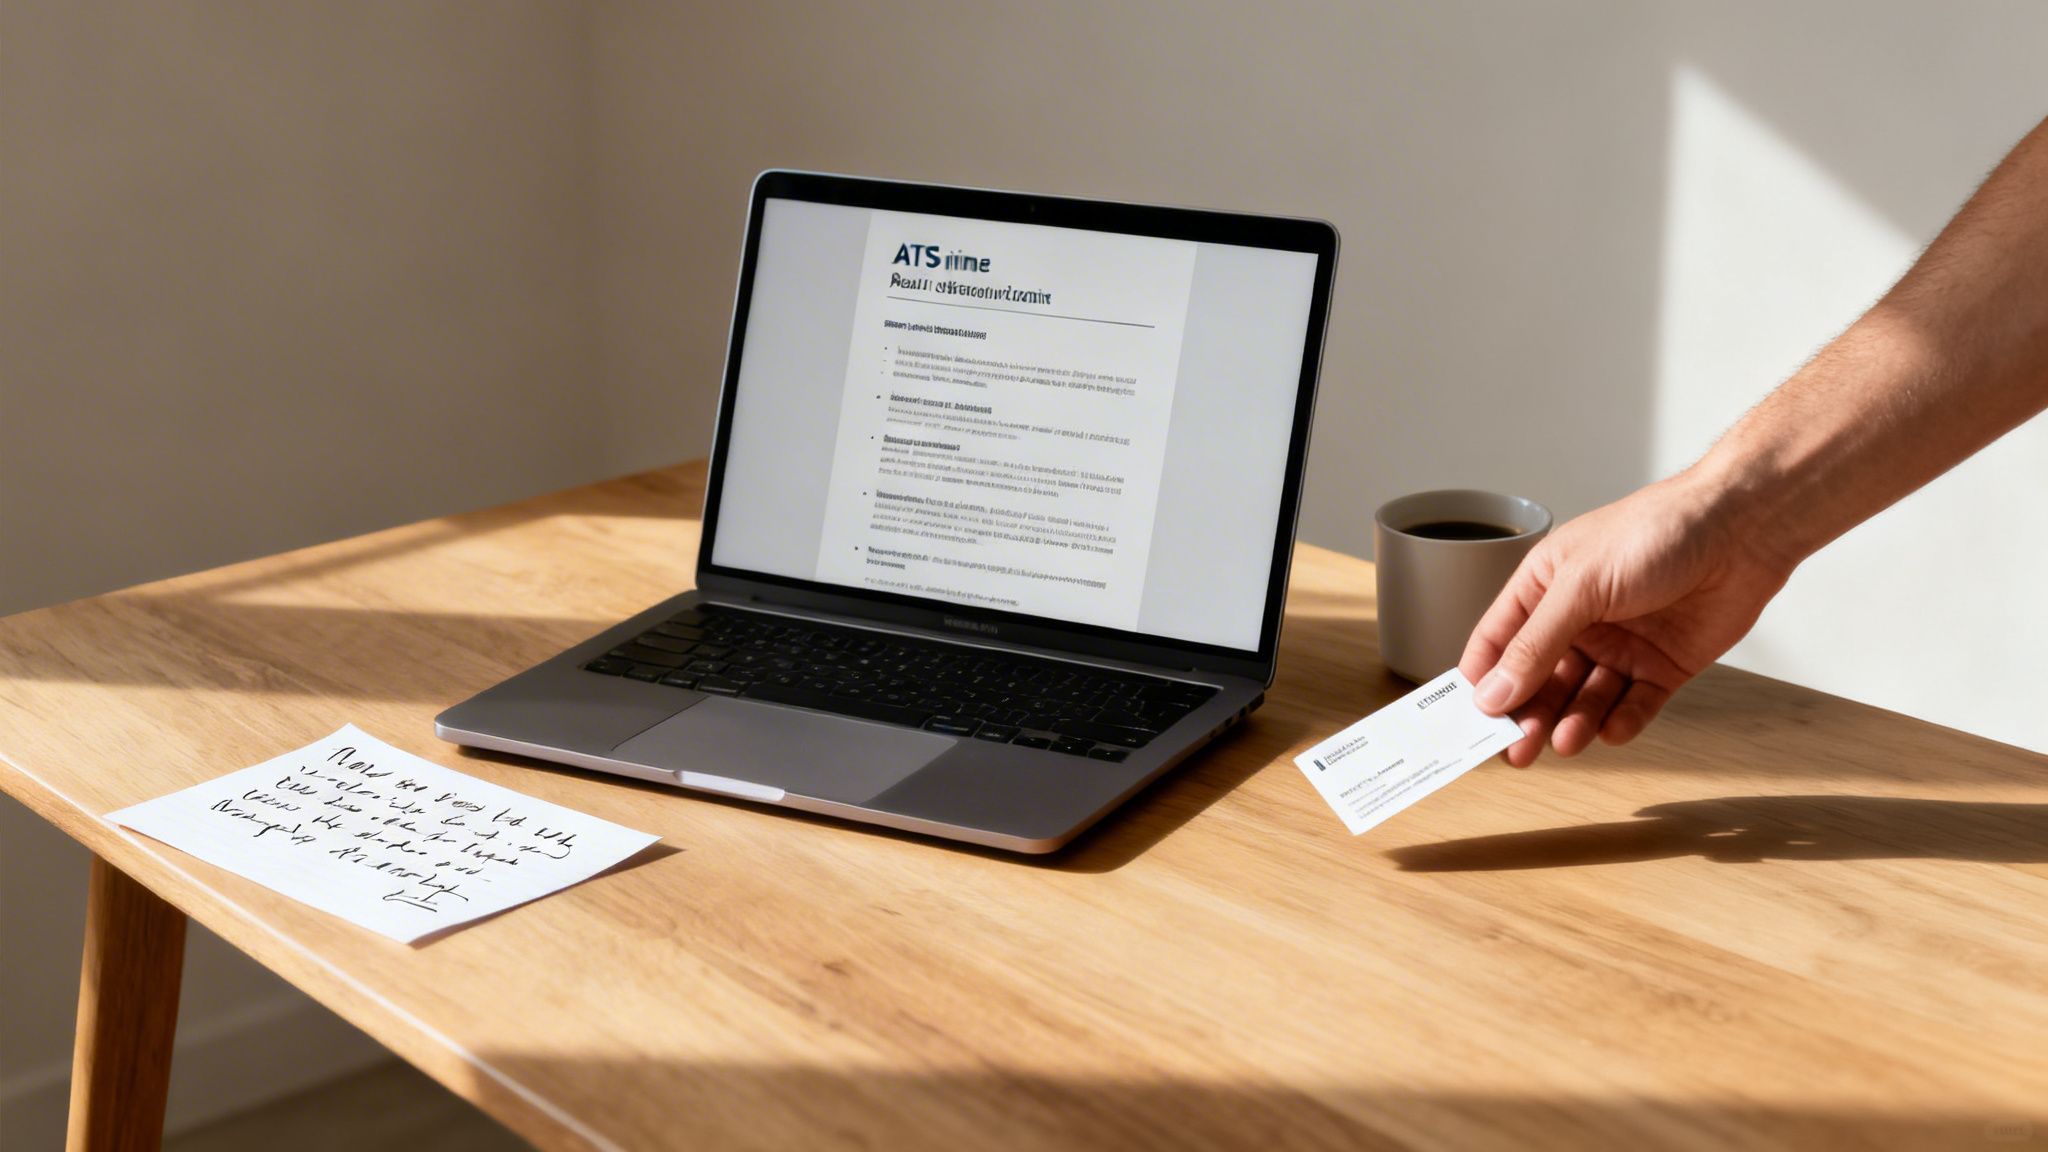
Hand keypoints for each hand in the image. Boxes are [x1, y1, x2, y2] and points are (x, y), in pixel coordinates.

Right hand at [1457, 473, 1793, 766]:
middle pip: (1540, 679)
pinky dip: (1622, 720)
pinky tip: (1611, 730)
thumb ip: (1535, 643)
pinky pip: (1634, 703)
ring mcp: (1621, 644)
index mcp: (1545, 587)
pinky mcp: (1662, 665)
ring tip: (1565, 742)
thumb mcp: (1580, 586)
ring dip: (1572, 721)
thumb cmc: (1656, 532)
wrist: (1742, 530)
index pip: (1499, 641)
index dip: (1483, 680)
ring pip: (1584, 697)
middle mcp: (1578, 619)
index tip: (1470, 720)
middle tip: (1515, 750)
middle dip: (1527, 714)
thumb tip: (1493, 692)